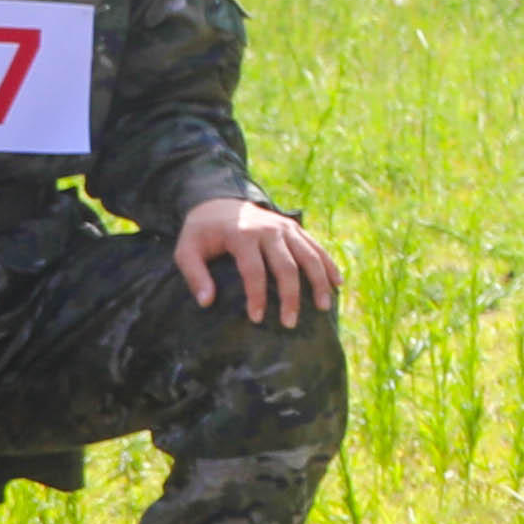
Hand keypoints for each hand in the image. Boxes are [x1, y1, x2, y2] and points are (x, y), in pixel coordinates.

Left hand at [175, 197, 341, 324]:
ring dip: (318, 282)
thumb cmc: (201, 232)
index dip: (257, 296)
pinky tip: (337, 283)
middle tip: (290, 323)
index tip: (256, 319)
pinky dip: (329, 264)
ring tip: (323, 307)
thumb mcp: (186, 249)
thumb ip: (194, 275)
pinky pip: (316, 247)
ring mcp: (285, 227)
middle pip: (287, 266)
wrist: (218, 200)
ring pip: (309, 256)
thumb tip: (206, 302)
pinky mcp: (294, 227)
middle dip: (291, 297)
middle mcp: (269, 229)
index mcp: (242, 235)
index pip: (254, 270)